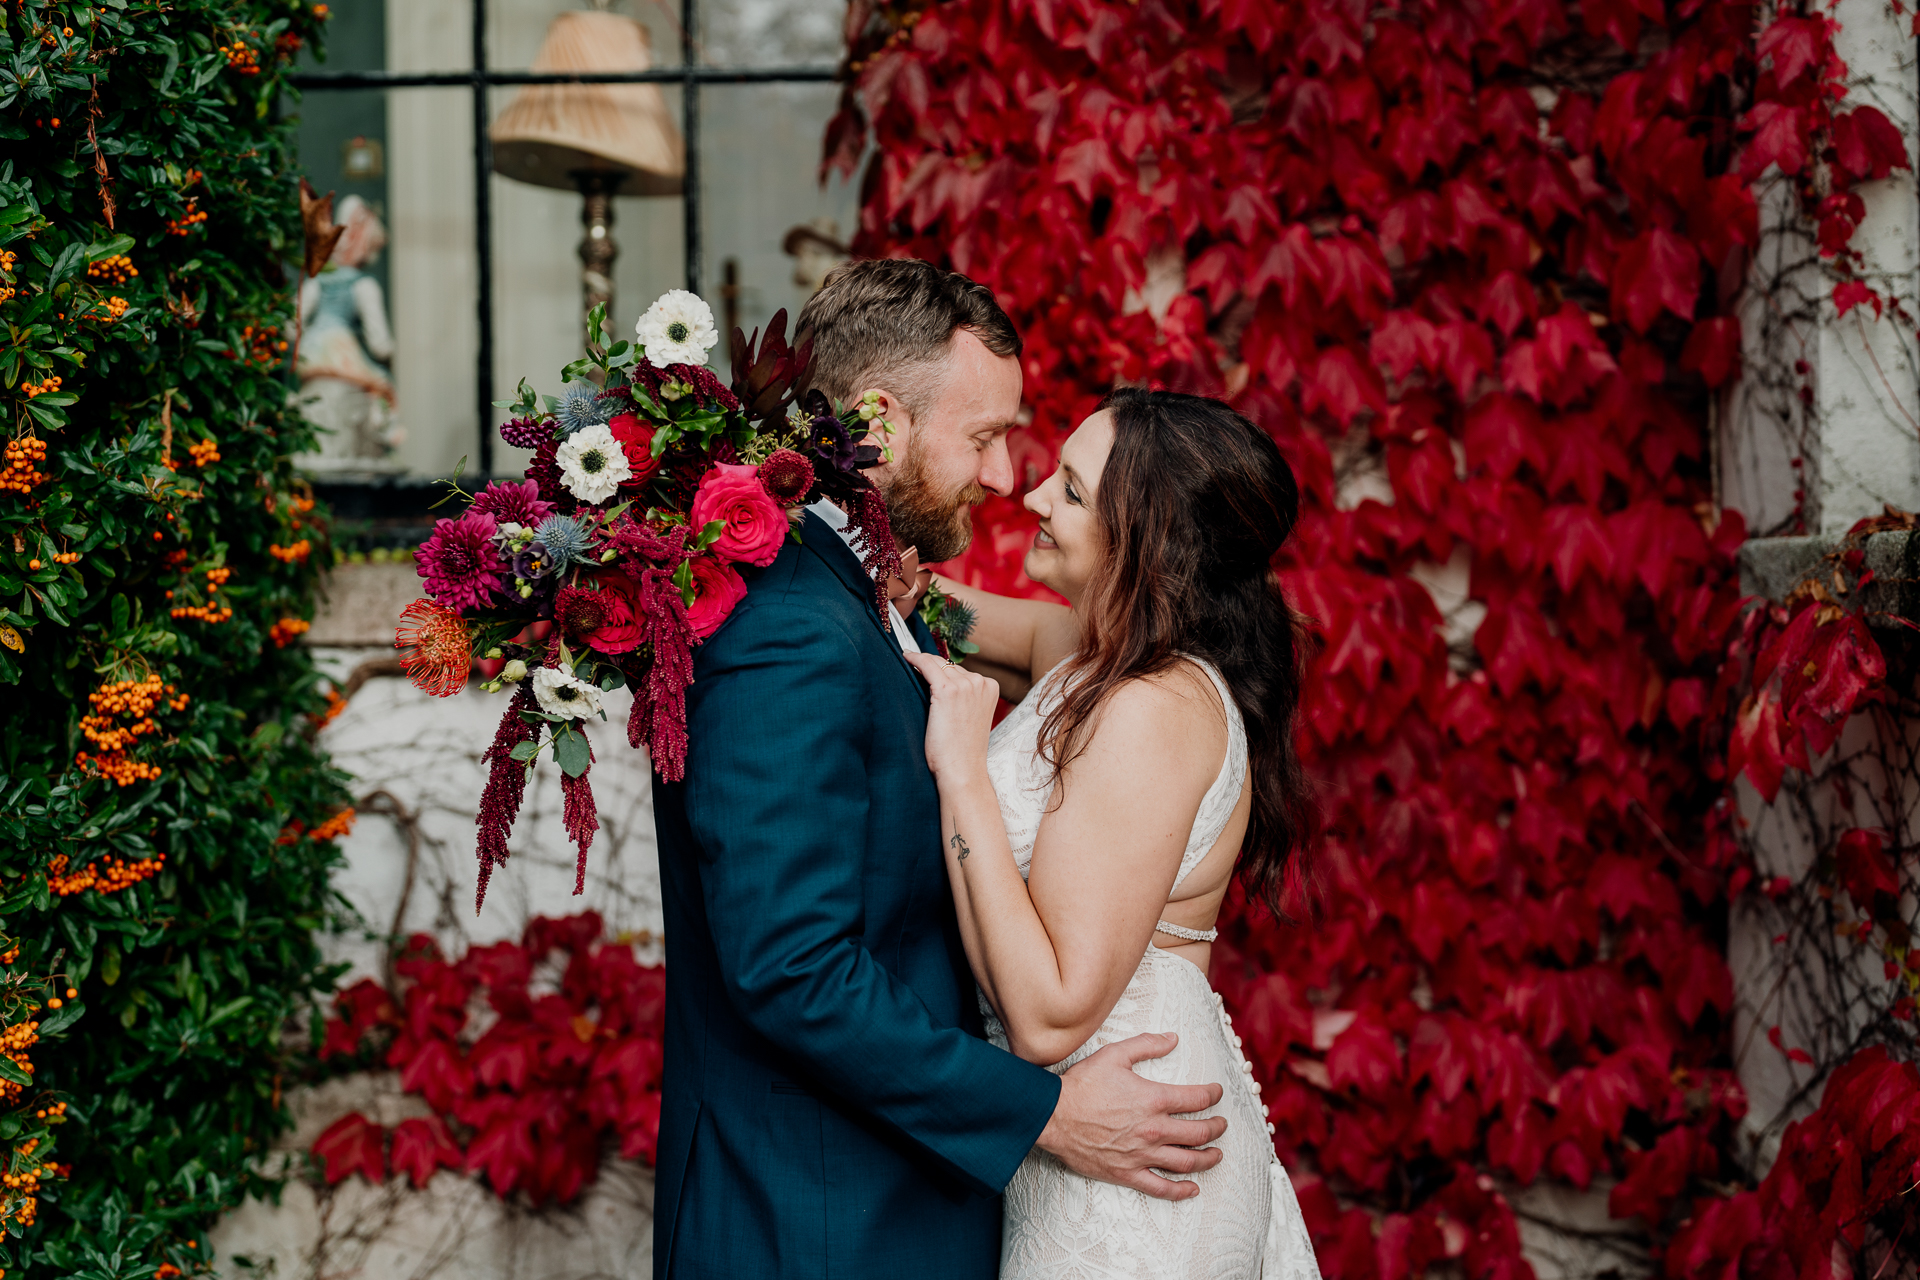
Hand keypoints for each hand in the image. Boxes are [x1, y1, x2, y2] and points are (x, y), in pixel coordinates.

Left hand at [904, 651, 1001, 780]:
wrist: (962, 770)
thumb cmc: (962, 750)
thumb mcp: (971, 717)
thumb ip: (965, 698)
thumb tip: (940, 681)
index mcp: (991, 687)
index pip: (962, 670)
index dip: (943, 670)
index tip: (927, 665)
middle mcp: (980, 682)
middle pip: (950, 665)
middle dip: (932, 666)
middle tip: (914, 663)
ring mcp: (965, 685)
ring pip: (937, 663)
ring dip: (923, 663)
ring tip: (909, 662)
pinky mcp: (946, 691)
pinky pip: (927, 665)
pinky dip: (915, 659)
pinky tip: (906, 657)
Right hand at [1034, 1032, 1226, 1201]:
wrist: (1052, 1116)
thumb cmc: (1082, 1085)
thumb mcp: (1114, 1054)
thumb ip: (1147, 1045)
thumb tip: (1173, 1038)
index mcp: (1154, 1099)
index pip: (1197, 1099)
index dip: (1213, 1095)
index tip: (1217, 1093)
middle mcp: (1154, 1130)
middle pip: (1199, 1133)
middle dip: (1216, 1128)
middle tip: (1221, 1125)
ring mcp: (1142, 1155)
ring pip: (1187, 1162)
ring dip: (1208, 1159)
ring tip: (1217, 1154)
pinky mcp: (1127, 1173)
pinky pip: (1161, 1188)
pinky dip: (1180, 1191)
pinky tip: (1192, 1189)